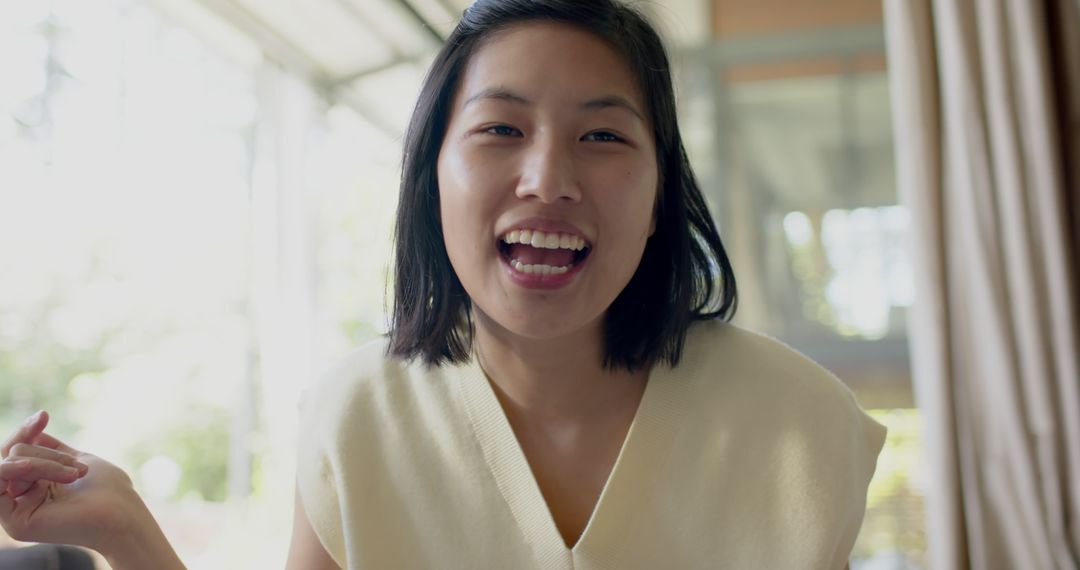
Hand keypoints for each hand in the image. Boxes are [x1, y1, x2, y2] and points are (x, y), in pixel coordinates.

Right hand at [0, 411, 139, 550]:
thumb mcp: (73, 460)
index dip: (26, 431)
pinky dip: (19, 467)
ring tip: (74, 475)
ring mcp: (16, 512)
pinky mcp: (15, 522)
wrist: (121, 513)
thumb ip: (49, 450)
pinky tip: (34, 469)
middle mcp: (21, 499)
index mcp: (35, 486)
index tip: (44, 415)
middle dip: (47, 454)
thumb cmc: (108, 489)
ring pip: (10, 463)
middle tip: (78, 469)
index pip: (17, 451)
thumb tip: (31, 431)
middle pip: (13, 454)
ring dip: (45, 464)